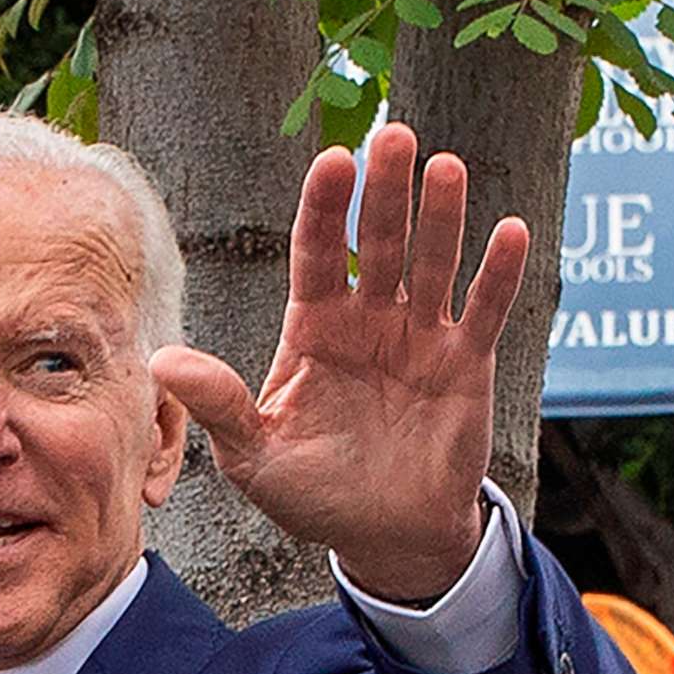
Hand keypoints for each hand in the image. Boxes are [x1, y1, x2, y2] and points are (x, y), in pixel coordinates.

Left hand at [151, 123, 529, 600]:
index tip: (334, 162)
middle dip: (386, 191)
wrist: (386, 537)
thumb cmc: (315, 495)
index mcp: (316, 328)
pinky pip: (483, 312)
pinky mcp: (466, 365)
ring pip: (433, 264)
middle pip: (380, 242)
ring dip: (442, 217)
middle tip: (395, 136)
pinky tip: (511, 232)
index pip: (318, 252)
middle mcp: (369, 320)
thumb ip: (220, 405)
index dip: (326, 208)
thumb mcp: (255, 455)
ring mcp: (420, 337)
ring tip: (447, 167)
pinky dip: (498, 275)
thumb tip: (162, 362)